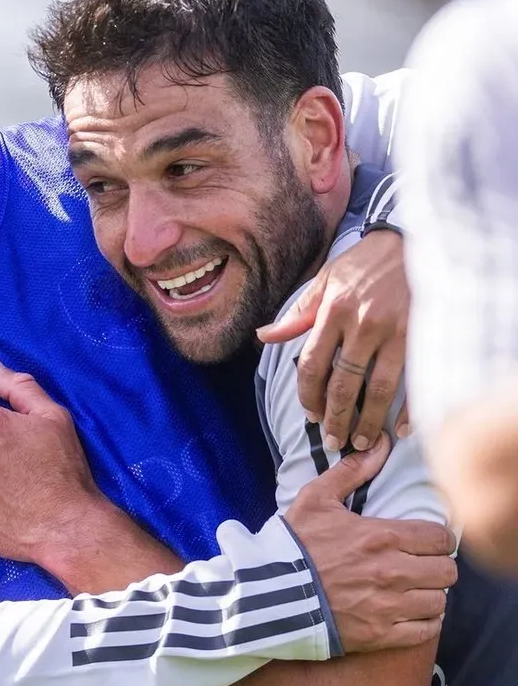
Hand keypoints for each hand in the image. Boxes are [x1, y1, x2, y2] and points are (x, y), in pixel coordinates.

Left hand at [257, 230, 409, 451]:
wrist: (410, 242)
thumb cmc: (362, 264)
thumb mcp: (324, 282)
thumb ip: (296, 315)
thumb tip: (263, 336)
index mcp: (334, 312)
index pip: (313, 364)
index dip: (308, 395)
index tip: (309, 415)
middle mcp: (362, 324)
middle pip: (343, 383)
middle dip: (335, 417)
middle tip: (333, 441)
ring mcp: (394, 332)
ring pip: (378, 388)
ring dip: (368, 421)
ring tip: (363, 443)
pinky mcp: (421, 335)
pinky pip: (412, 380)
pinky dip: (409, 408)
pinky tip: (401, 429)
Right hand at [284, 435, 456, 652]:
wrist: (269, 593)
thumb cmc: (293, 545)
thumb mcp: (316, 500)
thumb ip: (351, 472)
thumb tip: (380, 446)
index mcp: (380, 537)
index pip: (439, 538)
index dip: (436, 538)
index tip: (425, 541)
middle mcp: (391, 572)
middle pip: (446, 571)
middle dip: (436, 565)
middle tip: (420, 564)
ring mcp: (388, 606)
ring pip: (439, 601)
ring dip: (429, 593)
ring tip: (413, 588)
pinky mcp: (381, 634)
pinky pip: (426, 629)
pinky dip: (423, 621)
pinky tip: (408, 611)